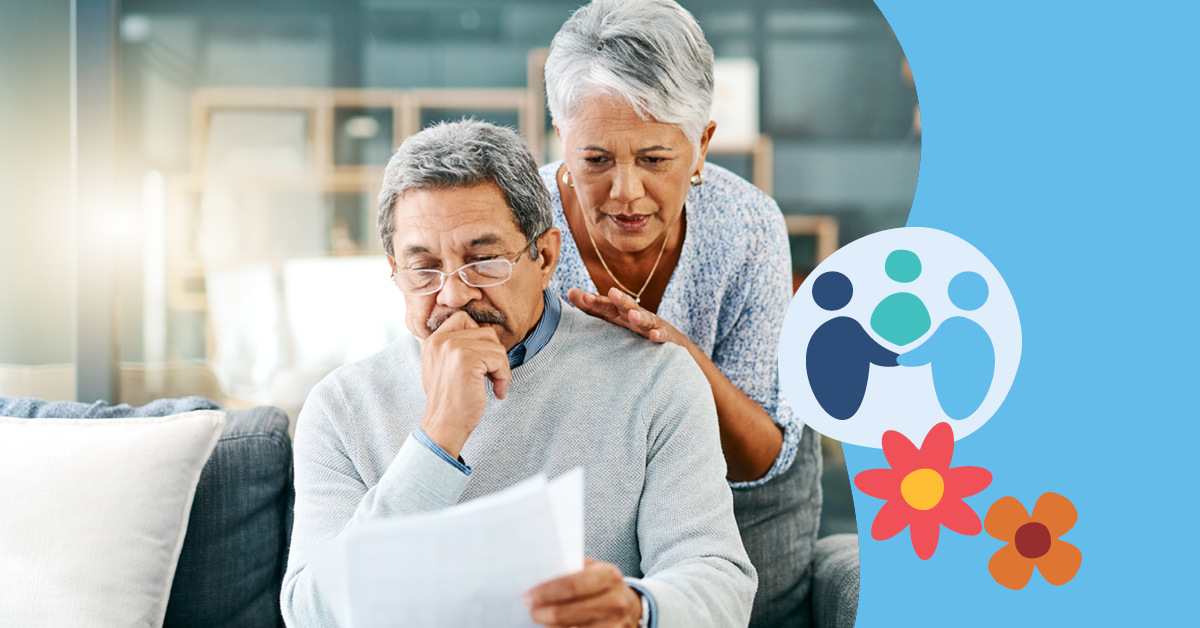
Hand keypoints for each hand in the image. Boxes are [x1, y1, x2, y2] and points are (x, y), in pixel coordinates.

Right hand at [416, 310, 510, 457]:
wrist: (444, 425)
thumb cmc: (449, 401)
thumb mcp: (442, 367)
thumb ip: (453, 347)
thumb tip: (482, 332)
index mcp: (433, 340)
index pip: (463, 318)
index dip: (479, 337)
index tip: (481, 362)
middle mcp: (440, 340)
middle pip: (484, 331)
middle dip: (493, 354)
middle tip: (490, 375)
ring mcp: (453, 347)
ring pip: (495, 344)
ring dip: (500, 366)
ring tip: (494, 384)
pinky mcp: (467, 359)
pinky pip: (499, 358)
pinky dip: (504, 376)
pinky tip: (497, 391)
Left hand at [524, 558, 641, 627]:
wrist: (632, 608)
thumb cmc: (605, 586)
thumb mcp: (595, 570)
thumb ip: (572, 567)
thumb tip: (540, 569)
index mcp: (608, 576)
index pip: (571, 586)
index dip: (546, 592)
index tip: (528, 596)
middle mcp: (615, 601)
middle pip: (566, 612)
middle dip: (542, 612)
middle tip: (531, 611)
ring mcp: (615, 625)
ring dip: (550, 626)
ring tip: (542, 619)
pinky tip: (555, 627)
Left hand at [567, 287, 680, 344]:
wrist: (670, 345)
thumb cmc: (634, 330)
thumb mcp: (612, 318)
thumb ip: (592, 308)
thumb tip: (570, 291)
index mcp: (620, 314)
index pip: (607, 306)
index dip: (596, 302)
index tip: (583, 297)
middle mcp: (635, 317)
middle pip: (628, 307)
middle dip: (621, 300)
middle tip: (613, 292)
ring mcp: (652, 326)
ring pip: (646, 320)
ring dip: (640, 317)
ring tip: (633, 315)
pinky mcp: (667, 337)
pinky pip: (662, 336)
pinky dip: (659, 335)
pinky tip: (654, 336)